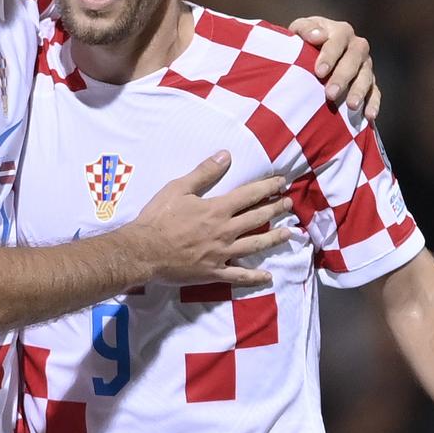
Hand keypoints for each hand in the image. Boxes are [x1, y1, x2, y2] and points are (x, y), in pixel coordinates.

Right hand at [131, 153, 292, 285]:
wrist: (144, 251)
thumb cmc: (158, 218)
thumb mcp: (178, 188)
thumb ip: (204, 173)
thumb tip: (226, 155)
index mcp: (217, 209)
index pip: (249, 195)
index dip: (267, 188)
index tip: (281, 183)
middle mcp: (225, 231)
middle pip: (257, 218)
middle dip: (276, 209)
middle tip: (289, 204)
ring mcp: (222, 254)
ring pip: (255, 245)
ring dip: (273, 238)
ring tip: (288, 233)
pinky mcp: (214, 272)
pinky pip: (239, 276)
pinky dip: (255, 277)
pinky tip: (268, 277)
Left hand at [289, 16, 379, 119]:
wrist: (312, 52)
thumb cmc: (303, 41)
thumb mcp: (298, 31)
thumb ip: (305, 29)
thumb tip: (317, 36)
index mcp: (340, 32)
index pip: (338, 41)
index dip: (329, 56)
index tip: (319, 72)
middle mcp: (357, 46)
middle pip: (354, 59)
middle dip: (343, 77)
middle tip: (330, 94)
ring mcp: (365, 65)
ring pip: (366, 76)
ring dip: (359, 91)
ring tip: (351, 106)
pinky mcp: (370, 82)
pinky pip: (375, 92)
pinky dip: (374, 103)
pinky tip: (370, 116)